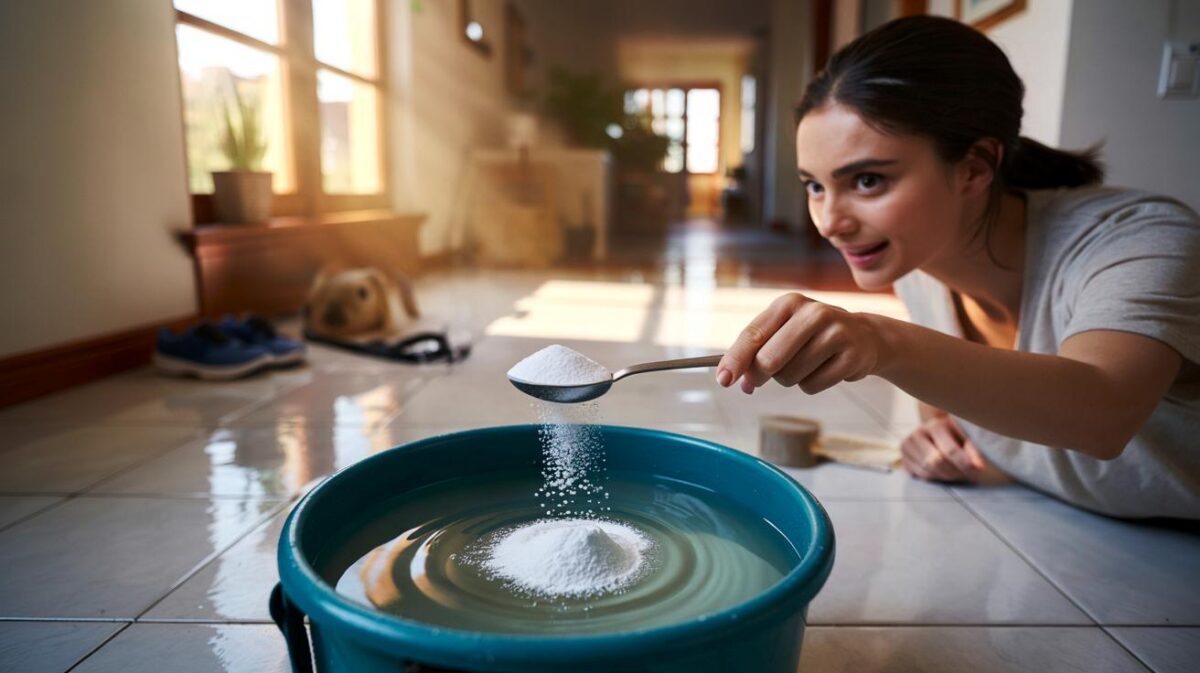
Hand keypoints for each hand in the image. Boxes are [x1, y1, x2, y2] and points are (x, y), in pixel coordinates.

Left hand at [716, 293, 884, 394]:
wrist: (864, 336)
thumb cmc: (812, 335)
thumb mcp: (784, 331)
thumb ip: (757, 353)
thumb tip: (739, 382)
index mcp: (789, 303)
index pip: (753, 334)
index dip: (735, 359)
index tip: (723, 380)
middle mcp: (813, 313)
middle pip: (769, 360)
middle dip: (760, 376)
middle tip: (764, 377)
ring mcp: (835, 333)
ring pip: (790, 376)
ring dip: (790, 379)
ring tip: (806, 364)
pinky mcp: (852, 356)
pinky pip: (812, 386)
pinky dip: (811, 384)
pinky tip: (824, 369)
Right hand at [900, 415, 1009, 484]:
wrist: (936, 431)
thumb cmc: (954, 434)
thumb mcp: (966, 437)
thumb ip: (973, 450)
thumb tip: (979, 467)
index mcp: (935, 425)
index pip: (950, 450)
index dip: (964, 464)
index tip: (977, 471)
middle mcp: (917, 433)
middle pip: (936, 462)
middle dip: (954, 472)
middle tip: (966, 474)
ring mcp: (907, 445)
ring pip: (927, 471)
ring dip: (945, 476)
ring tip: (956, 473)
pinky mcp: (903, 457)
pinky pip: (919, 475)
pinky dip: (933, 477)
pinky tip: (942, 472)